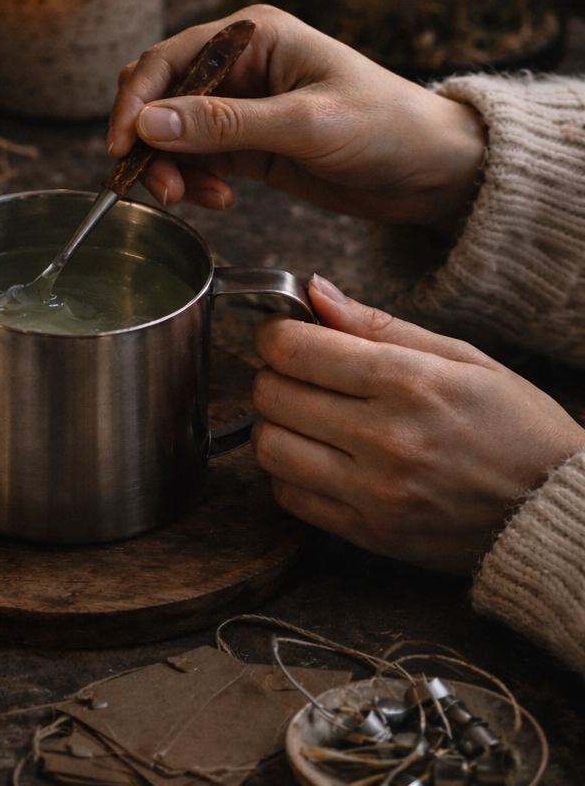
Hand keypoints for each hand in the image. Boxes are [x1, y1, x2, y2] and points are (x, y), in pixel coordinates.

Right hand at [107, 5, 485, 232]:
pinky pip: (197, 162)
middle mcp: (238, 67)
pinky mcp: (246, 146)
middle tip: (162, 189)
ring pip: (172, 136)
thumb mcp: (305, 125)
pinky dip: (194, 183)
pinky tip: (220, 201)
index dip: (134, 104)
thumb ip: (224, 124)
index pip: (166, 61)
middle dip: (150, 143)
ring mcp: (240, 108)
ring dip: (171, 170)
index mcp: (251, 37)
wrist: (432, 171)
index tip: (122, 149)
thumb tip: (148, 124)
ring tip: (196, 200)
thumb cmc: (386, 128)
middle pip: (160, 98)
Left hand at [250, 275, 584, 574]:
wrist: (557, 512)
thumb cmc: (515, 425)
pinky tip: (320, 457)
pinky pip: (288, 496)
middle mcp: (386, 439)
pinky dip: (290, 472)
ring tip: (307, 416)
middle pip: (271, 394)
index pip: (292, 349)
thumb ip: (377, 324)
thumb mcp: (461, 357)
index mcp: (409, 382)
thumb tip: (314, 291)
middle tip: (301, 374)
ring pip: (269, 447)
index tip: (284, 333)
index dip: (275, 333)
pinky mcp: (370, 533)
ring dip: (276, 424)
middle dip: (275, 374)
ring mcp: (375, 492)